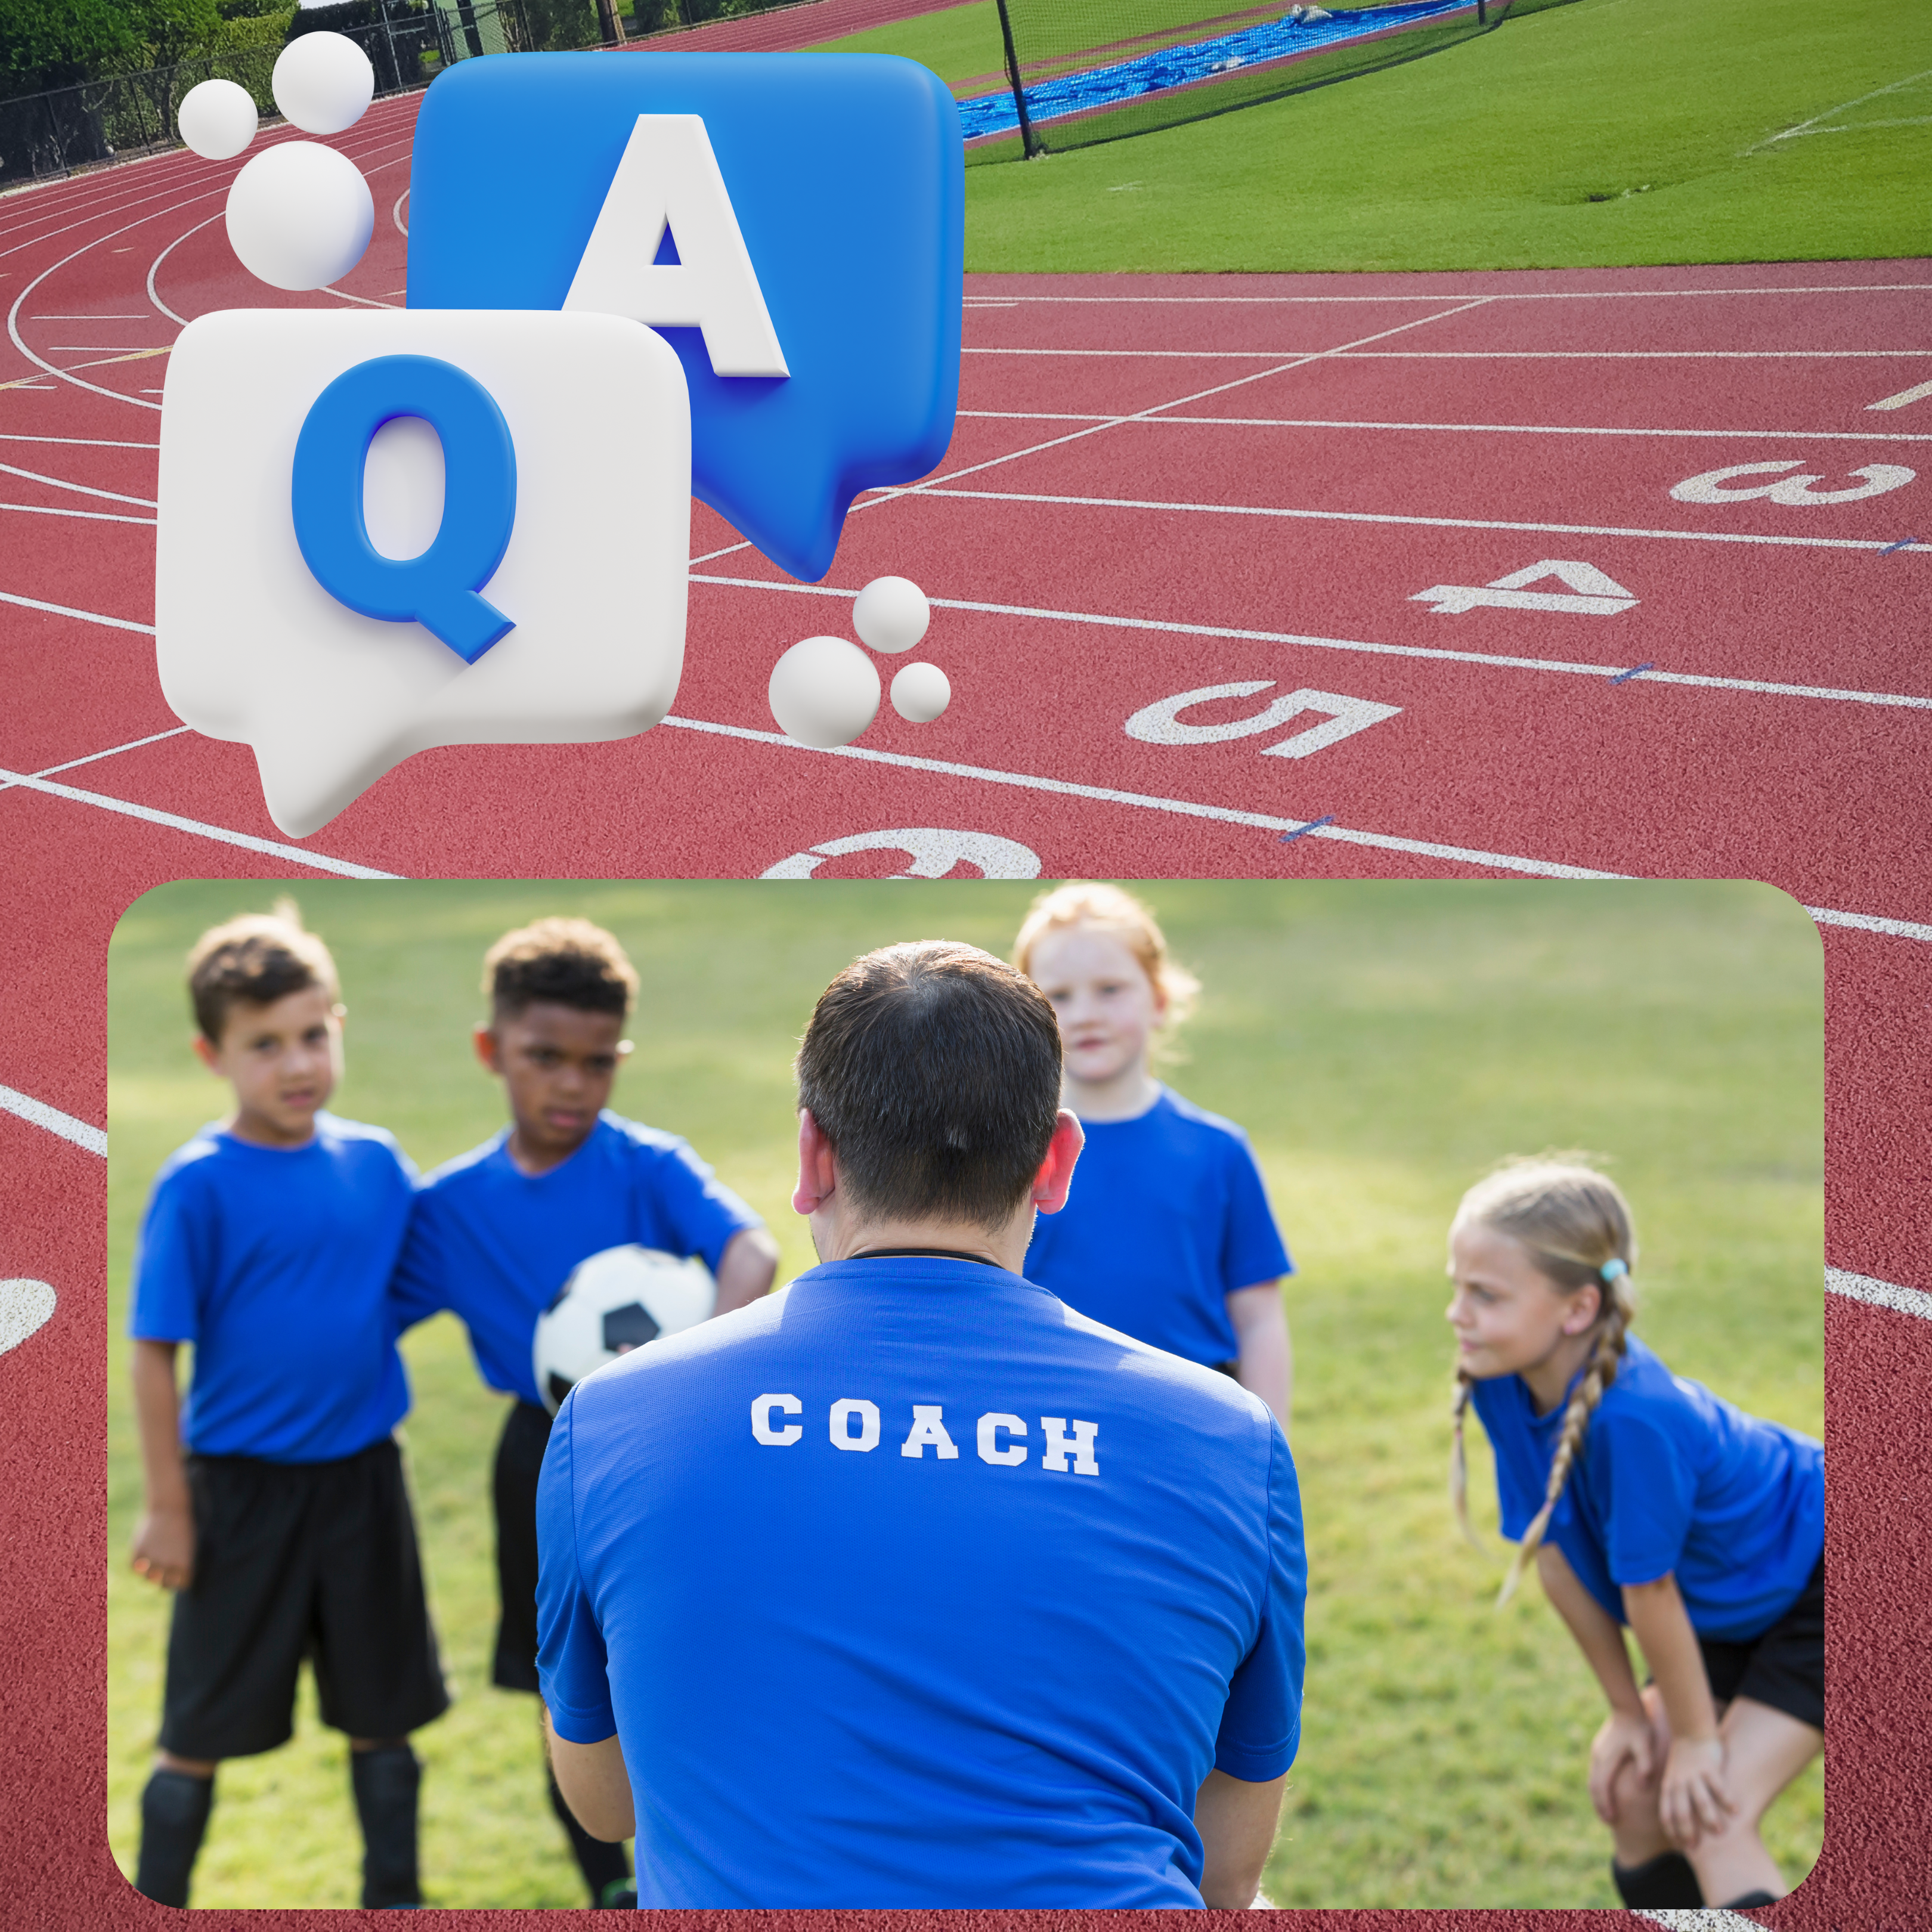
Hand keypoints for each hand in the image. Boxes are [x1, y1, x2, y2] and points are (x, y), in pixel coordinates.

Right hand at [131, 1505, 194, 1590]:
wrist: (170, 1507)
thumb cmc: (183, 1526)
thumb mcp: (188, 1546)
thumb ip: (180, 1565)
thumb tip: (171, 1581)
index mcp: (185, 1564)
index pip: (182, 1584)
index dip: (181, 1581)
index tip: (180, 1577)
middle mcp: (168, 1564)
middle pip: (164, 1585)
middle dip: (165, 1582)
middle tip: (164, 1577)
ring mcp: (152, 1559)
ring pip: (148, 1578)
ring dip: (150, 1575)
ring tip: (153, 1568)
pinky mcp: (138, 1552)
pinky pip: (134, 1567)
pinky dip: (136, 1566)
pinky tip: (142, 1560)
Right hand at [1587, 1708, 1657, 1823]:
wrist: (1627, 1707)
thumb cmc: (1639, 1727)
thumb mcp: (1646, 1747)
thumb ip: (1645, 1767)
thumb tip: (1642, 1787)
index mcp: (1607, 1758)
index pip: (1602, 1787)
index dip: (1606, 1805)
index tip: (1613, 1820)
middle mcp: (1598, 1756)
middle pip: (1593, 1786)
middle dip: (1599, 1805)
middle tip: (1608, 1821)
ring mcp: (1597, 1752)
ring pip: (1592, 1779)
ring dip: (1597, 1797)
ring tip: (1606, 1811)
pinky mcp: (1599, 1749)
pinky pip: (1595, 1772)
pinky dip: (1598, 1786)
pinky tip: (1607, 1792)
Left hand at [1658, 1733, 1733, 1848]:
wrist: (1690, 1731)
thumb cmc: (1684, 1762)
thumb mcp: (1674, 1779)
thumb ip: (1678, 1800)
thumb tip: (1684, 1827)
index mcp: (1668, 1786)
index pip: (1666, 1813)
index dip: (1672, 1831)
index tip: (1681, 1847)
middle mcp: (1679, 1782)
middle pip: (1682, 1811)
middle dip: (1688, 1831)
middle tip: (1697, 1848)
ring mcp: (1694, 1775)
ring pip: (1701, 1801)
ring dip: (1709, 1818)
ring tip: (1719, 1832)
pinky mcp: (1709, 1767)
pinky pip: (1719, 1787)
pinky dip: (1727, 1800)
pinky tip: (1736, 1811)